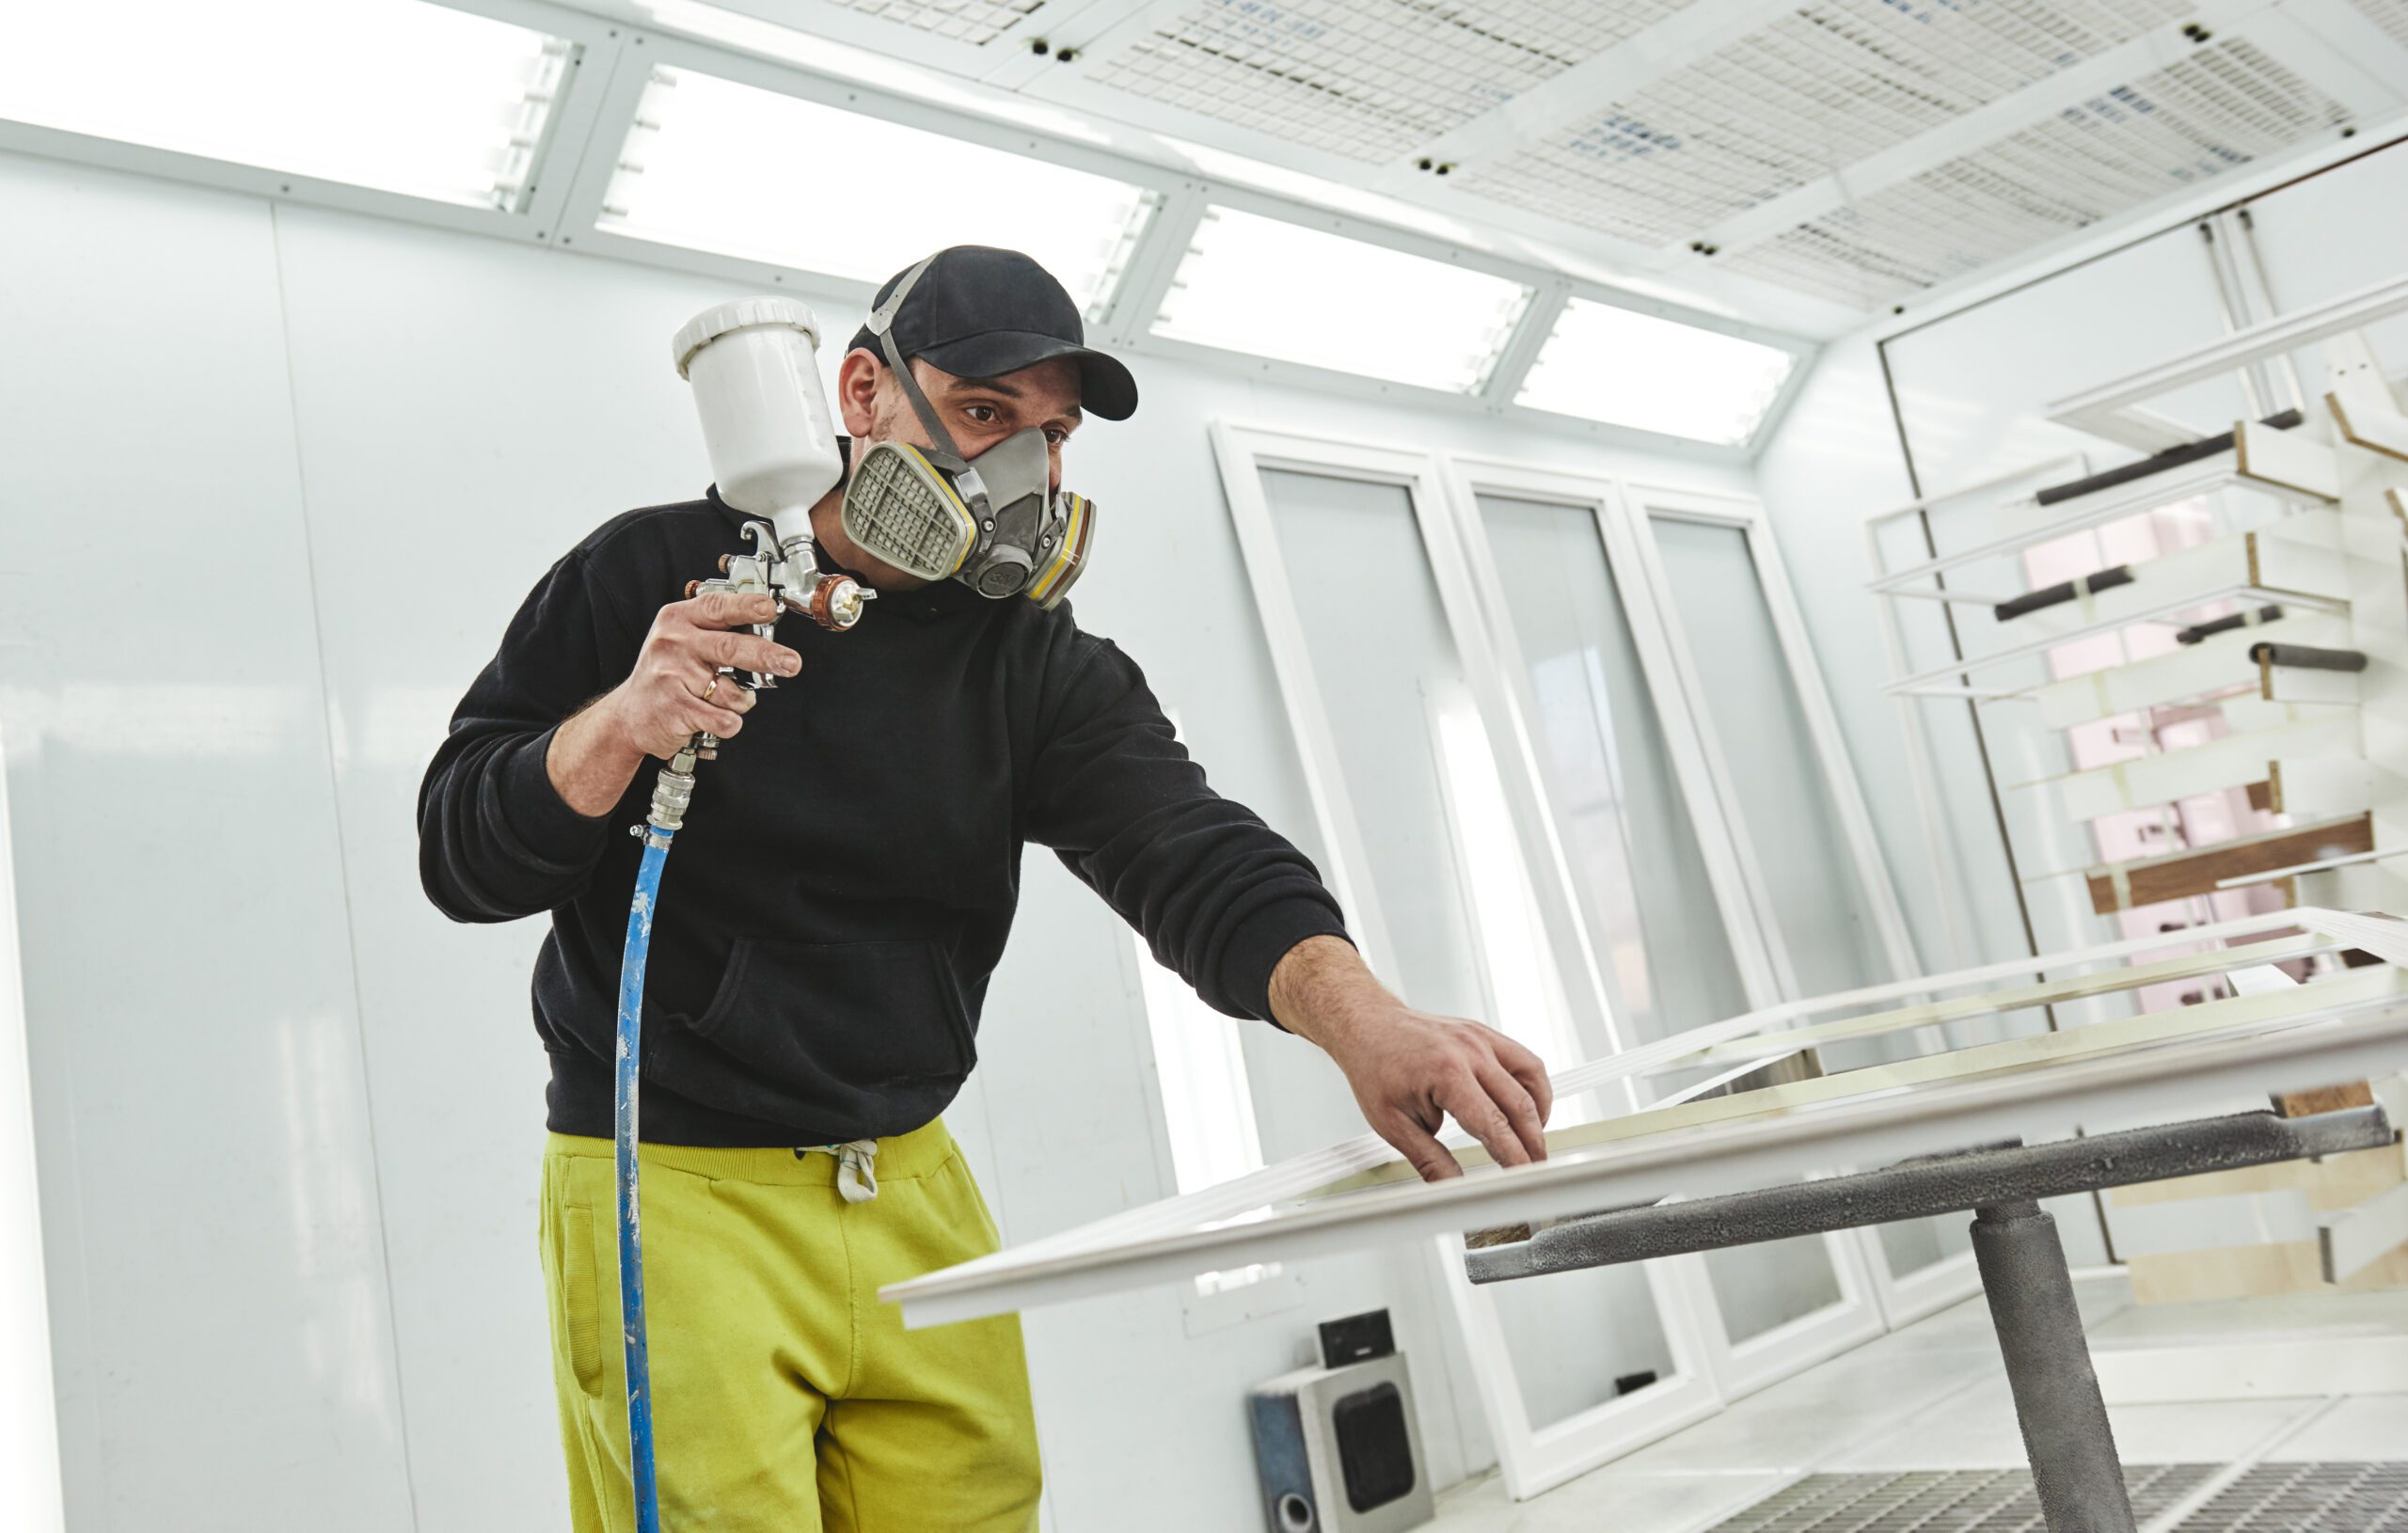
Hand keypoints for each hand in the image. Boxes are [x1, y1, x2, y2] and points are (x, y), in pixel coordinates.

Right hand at [606, 591, 798, 757]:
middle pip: (729, 648)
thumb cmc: (665, 674)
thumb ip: (715, 629)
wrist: (629, 715)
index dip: (746, 607)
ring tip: (729, 699)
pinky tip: (719, 718)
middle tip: (791, 662)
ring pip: (730, 690)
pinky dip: (729, 723)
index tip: (769, 608)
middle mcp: (673, 644)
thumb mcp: (681, 638)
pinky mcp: (675, 708)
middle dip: (766, 656)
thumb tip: (765, 620)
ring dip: (741, 700)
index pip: (717, 607)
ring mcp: (672, 676)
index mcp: (678, 619)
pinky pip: (721, 718)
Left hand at [1268, 936, 1552, 1181]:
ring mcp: (1480, 1038)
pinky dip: (1533, 1087)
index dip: (1514, 1156)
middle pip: (1520, 1105)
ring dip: (1539, 1114)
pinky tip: (1525, 1108)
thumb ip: (1430, 1159)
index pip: (1493, 1125)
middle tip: (1534, 1169)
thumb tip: (1454, 1187)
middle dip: (1532, 1143)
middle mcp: (1469, 1051)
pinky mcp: (1484, 1033)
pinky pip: (1524, 1060)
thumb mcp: (1393, 1124)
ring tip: (1532, 1141)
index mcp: (1446, 1073)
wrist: (1367, 1025)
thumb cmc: (1375, 1069)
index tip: (1523, 1178)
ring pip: (1531, 1078)